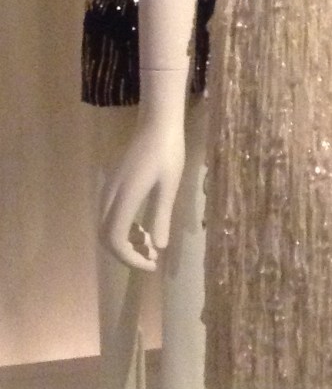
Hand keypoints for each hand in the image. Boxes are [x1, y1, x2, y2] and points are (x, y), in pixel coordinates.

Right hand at [99, 116, 185, 270]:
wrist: (158, 124)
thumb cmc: (168, 153)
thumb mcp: (169, 186)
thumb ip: (161, 217)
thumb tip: (158, 248)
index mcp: (124, 199)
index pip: (115, 240)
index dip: (130, 258)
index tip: (152, 264)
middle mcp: (110, 196)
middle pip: (105, 236)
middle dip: (126, 253)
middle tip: (151, 258)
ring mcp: (109, 190)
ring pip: (106, 226)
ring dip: (125, 240)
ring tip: (150, 245)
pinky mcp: (114, 185)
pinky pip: (111, 214)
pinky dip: (124, 227)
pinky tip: (143, 227)